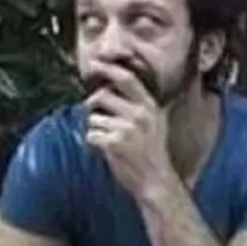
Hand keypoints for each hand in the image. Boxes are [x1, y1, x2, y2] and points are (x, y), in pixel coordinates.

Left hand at [83, 62, 174, 200]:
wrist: (155, 181)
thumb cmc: (151, 153)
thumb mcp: (155, 124)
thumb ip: (138, 105)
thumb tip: (112, 87)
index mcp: (150, 107)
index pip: (127, 79)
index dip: (109, 68)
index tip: (95, 64)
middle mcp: (140, 115)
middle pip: (103, 95)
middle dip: (92, 104)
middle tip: (94, 113)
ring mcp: (128, 129)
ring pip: (94, 118)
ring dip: (95, 128)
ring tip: (108, 140)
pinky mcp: (114, 144)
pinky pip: (91, 135)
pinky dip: (93, 143)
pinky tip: (106, 150)